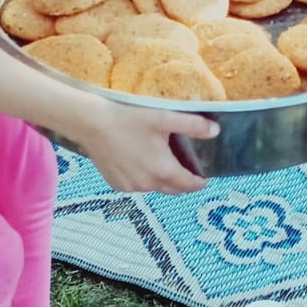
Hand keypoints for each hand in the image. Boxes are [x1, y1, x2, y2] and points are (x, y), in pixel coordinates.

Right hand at [64, 98, 216, 194]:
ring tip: (164, 159)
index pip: (190, 185)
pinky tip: (141, 160)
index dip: (200, 181)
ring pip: (154, 187)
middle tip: (188, 166)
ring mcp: (130, 186)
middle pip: (173, 188)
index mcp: (163, 171)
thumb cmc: (128, 118)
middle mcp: (147, 185)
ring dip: (162, 178)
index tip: (206, 174)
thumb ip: (193, 125)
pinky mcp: (116, 183)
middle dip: (183, 181)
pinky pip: (137, 184)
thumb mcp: (164, 117)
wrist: (90, 123)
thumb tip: (216, 131)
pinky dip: (144, 177)